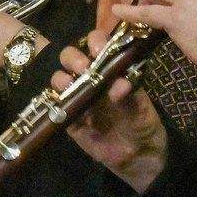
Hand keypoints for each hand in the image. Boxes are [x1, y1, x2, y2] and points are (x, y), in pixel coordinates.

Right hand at [53, 34, 166, 191]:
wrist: (137, 154)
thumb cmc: (141, 121)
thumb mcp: (141, 104)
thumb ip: (130, 91)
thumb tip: (118, 84)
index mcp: (108, 67)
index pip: (96, 44)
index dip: (95, 42)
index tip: (99, 50)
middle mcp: (89, 77)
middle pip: (70, 56)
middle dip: (73, 58)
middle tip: (83, 67)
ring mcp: (77, 96)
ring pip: (59, 78)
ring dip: (62, 78)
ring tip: (71, 84)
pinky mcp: (68, 117)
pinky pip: (56, 106)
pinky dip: (58, 102)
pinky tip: (65, 104)